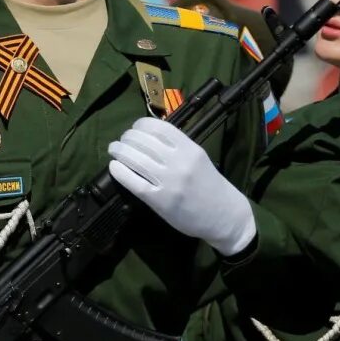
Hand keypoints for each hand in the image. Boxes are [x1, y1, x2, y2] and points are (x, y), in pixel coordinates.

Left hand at [107, 117, 256, 256]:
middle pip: (143, 141)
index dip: (140, 124)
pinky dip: (120, 172)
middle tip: (121, 141)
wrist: (225, 216)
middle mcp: (180, 162)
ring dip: (119, 151)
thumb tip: (149, 136)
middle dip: (127, 138)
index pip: (159, 127)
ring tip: (114, 150)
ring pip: (135, 158)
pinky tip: (114, 167)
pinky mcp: (160, 200)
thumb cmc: (210, 186)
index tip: (134, 128)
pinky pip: (134, 182)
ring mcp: (169, 181)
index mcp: (191, 149)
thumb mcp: (199, 159)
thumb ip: (178, 147)